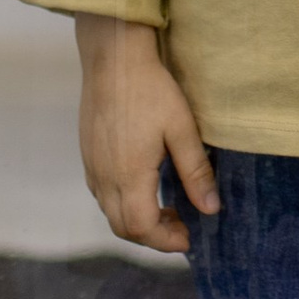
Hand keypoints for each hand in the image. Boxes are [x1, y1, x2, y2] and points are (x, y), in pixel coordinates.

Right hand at [75, 15, 217, 253]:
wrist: (113, 58)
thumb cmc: (150, 89)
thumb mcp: (182, 129)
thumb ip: (195, 172)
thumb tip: (210, 209)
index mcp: (128, 174)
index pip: (141, 228)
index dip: (165, 240)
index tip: (189, 236)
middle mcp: (104, 177)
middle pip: (122, 227)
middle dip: (153, 236)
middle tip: (181, 224)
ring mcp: (92, 166)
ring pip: (110, 212)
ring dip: (137, 220)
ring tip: (167, 206)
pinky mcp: (88, 155)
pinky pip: (102, 194)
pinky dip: (124, 203)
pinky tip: (144, 185)